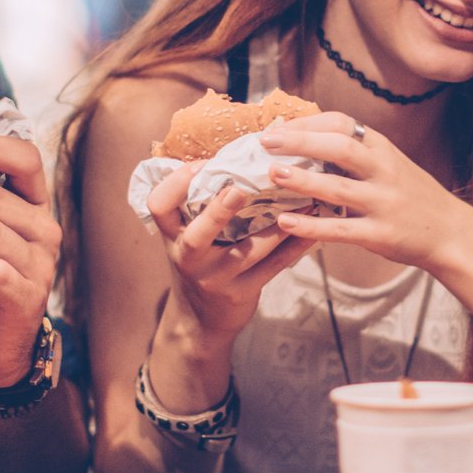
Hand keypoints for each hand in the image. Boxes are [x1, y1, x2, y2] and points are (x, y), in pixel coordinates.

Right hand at [145, 157, 313, 356]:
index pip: (158, 206)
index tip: (202, 164)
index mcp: (172, 235)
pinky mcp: (241, 294)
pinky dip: (294, 247)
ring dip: (278, 226)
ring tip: (304, 201)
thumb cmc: (200, 261)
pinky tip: (314, 229)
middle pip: (198, 234)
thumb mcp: (187, 234)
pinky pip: (273, 268)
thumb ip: (200, 203)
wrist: (201, 320)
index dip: (176, 182)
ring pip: (247, 251)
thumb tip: (236, 152)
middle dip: (218, 211)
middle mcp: (188, 257)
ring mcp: (215, 278)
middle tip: (240, 188)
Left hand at [261, 113, 472, 269]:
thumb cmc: (412, 196)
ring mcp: (383, 203)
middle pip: (339, 148)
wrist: (451, 233)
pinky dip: (310, 225)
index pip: (343, 124)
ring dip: (302, 180)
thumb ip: (357, 154)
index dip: (308, 123)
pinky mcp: (380, 234)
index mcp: (383, 149)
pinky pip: (340, 229)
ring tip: (272, 174)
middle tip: (266, 141)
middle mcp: (384, 171)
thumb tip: (305, 140)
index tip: (279, 127)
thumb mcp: (390, 165)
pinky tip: (286, 222)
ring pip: (337, 187)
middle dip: (301, 142)